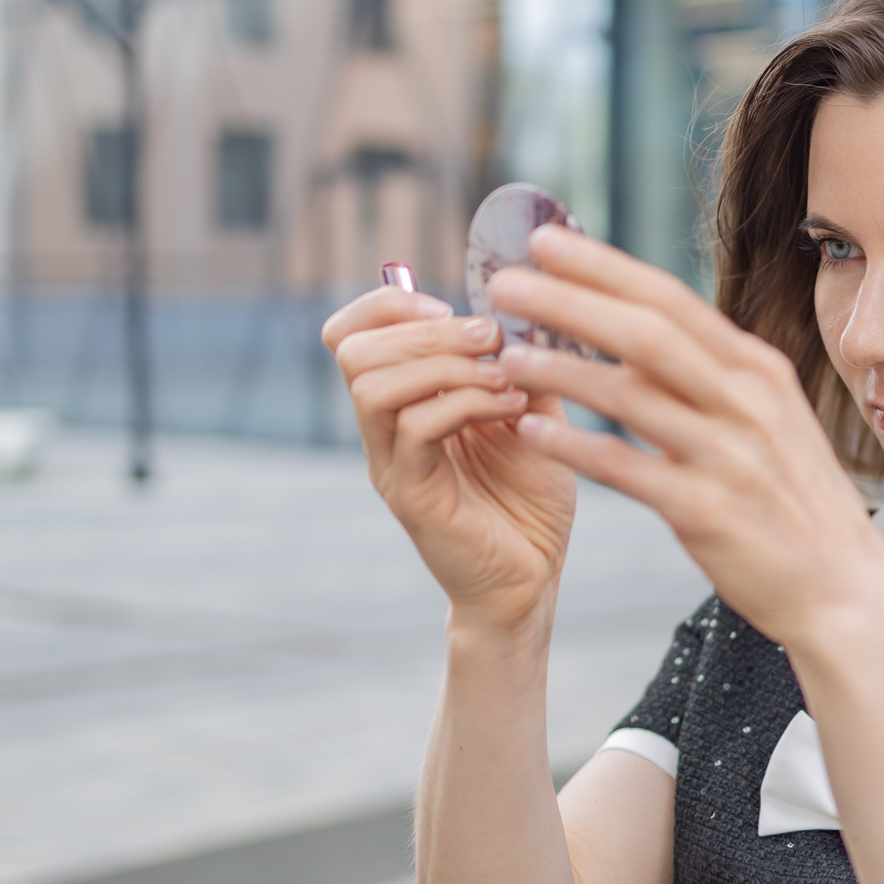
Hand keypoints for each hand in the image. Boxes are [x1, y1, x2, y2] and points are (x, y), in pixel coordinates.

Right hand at [321, 286, 576, 629]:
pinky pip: (416, 429)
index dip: (389, 304)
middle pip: (353, 351)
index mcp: (401, 403)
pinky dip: (466, 403)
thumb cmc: (529, 500)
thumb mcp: (531, 412)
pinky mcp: (411, 496)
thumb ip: (517, 360)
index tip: (452, 307)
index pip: (350, 334)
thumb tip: (520, 303)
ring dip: (446, 365)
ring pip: (373, 386)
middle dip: (424, 330)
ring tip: (504, 375)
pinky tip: (512, 408)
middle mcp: (383, 431)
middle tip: (488, 336)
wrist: (532, 579)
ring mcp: (391, 464)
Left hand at [482, 225, 883, 649]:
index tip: (542, 241)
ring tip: (506, 356)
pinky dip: (576, 448)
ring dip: (561, 371)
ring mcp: (729, 456)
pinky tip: (532, 431)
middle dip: (570, 301)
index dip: (601, 267)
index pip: (669, 300)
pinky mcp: (707, 512)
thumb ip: (705, 374)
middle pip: (646, 333)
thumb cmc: (789, 499)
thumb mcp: (763, 418)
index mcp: (756, 370)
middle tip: (504, 283)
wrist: (839, 586)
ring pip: (630, 397)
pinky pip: (627, 470)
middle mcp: (747, 402)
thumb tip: (633, 325)